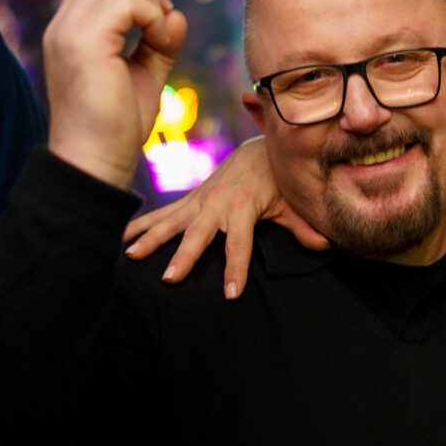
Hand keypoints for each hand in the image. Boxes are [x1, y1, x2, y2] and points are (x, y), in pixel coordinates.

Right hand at [43, 0, 188, 188]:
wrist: (96, 164)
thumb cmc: (117, 127)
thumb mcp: (143, 75)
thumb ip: (158, 42)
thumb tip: (177, 14)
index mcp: (71, 30)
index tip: (159, 24)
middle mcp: (63, 26)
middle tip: (162, 26)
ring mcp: (68, 32)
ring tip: (160, 37)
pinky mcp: (83, 44)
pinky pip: (124, 2)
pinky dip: (152, 16)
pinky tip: (159, 44)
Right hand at [123, 137, 328, 292]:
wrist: (256, 150)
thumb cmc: (276, 181)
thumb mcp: (292, 203)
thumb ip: (304, 226)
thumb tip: (326, 245)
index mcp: (243, 207)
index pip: (240, 245)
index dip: (237, 270)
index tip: (232, 295)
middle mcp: (216, 204)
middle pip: (198, 236)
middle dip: (184, 257)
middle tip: (170, 278)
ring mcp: (198, 201)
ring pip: (170, 223)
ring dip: (150, 239)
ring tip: (130, 257)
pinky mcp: (188, 201)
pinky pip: (160, 214)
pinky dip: (139, 225)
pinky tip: (119, 240)